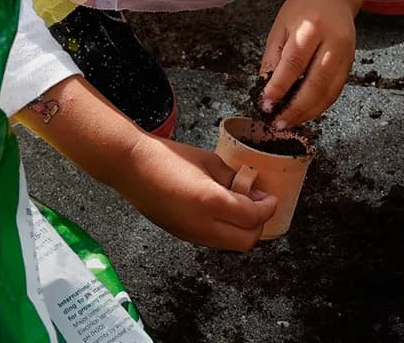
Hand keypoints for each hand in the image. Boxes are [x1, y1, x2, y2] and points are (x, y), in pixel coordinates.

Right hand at [120, 134, 276, 249]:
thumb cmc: (170, 158)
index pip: (253, 218)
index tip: (271, 197)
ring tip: (241, 206)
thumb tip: (252, 191)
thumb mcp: (210, 162)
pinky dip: (226, 231)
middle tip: (260, 204)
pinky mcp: (182, 236)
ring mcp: (191, 235)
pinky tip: (223, 211)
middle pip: (246, 242)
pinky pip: (214, 241)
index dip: (268, 208)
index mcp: (211, 202)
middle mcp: (202, 225)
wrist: (132, 168)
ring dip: (243, 230)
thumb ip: (233, 179)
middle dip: (259, 225)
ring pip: (230, 245)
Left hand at [259, 0, 358, 127]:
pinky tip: (305, 112)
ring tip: (289, 123)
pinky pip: (336, 90)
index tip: (266, 104)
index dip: (279, 86)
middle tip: (278, 123)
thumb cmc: (302, 10)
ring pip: (329, 91)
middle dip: (295, 107)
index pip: (294, 62)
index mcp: (311, 27)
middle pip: (316, 82)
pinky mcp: (351, 63)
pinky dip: (320, 105)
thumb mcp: (280, 28)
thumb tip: (266, 93)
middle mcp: (333, 40)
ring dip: (308, 112)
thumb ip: (273, 60)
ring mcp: (346, 53)